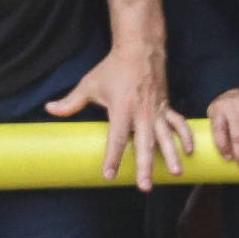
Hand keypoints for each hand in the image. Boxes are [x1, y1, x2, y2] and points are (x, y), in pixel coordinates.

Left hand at [45, 42, 192, 189]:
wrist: (140, 50)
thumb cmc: (114, 68)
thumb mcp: (90, 84)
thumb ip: (71, 101)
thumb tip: (49, 109)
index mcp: (122, 109)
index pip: (116, 139)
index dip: (112, 158)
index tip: (108, 175)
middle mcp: (142, 113)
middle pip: (145, 144)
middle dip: (145, 166)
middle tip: (145, 186)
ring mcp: (157, 111)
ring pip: (166, 137)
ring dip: (171, 156)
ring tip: (175, 174)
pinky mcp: (166, 106)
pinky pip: (178, 124)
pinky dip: (185, 137)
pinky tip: (189, 151)